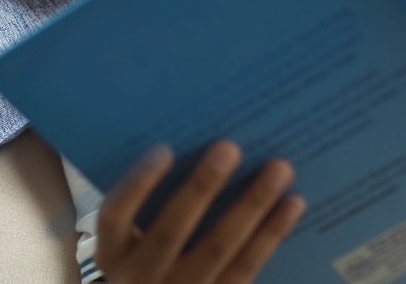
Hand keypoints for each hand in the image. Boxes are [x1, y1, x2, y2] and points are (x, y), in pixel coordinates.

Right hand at [95, 140, 304, 283]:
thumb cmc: (151, 247)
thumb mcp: (135, 234)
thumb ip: (152, 197)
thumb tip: (196, 136)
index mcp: (112, 250)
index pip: (114, 215)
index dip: (137, 184)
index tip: (163, 148)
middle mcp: (140, 277)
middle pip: (169, 232)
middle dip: (201, 188)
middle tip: (229, 147)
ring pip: (217, 249)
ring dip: (251, 205)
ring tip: (278, 168)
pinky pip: (246, 267)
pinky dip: (271, 233)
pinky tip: (292, 203)